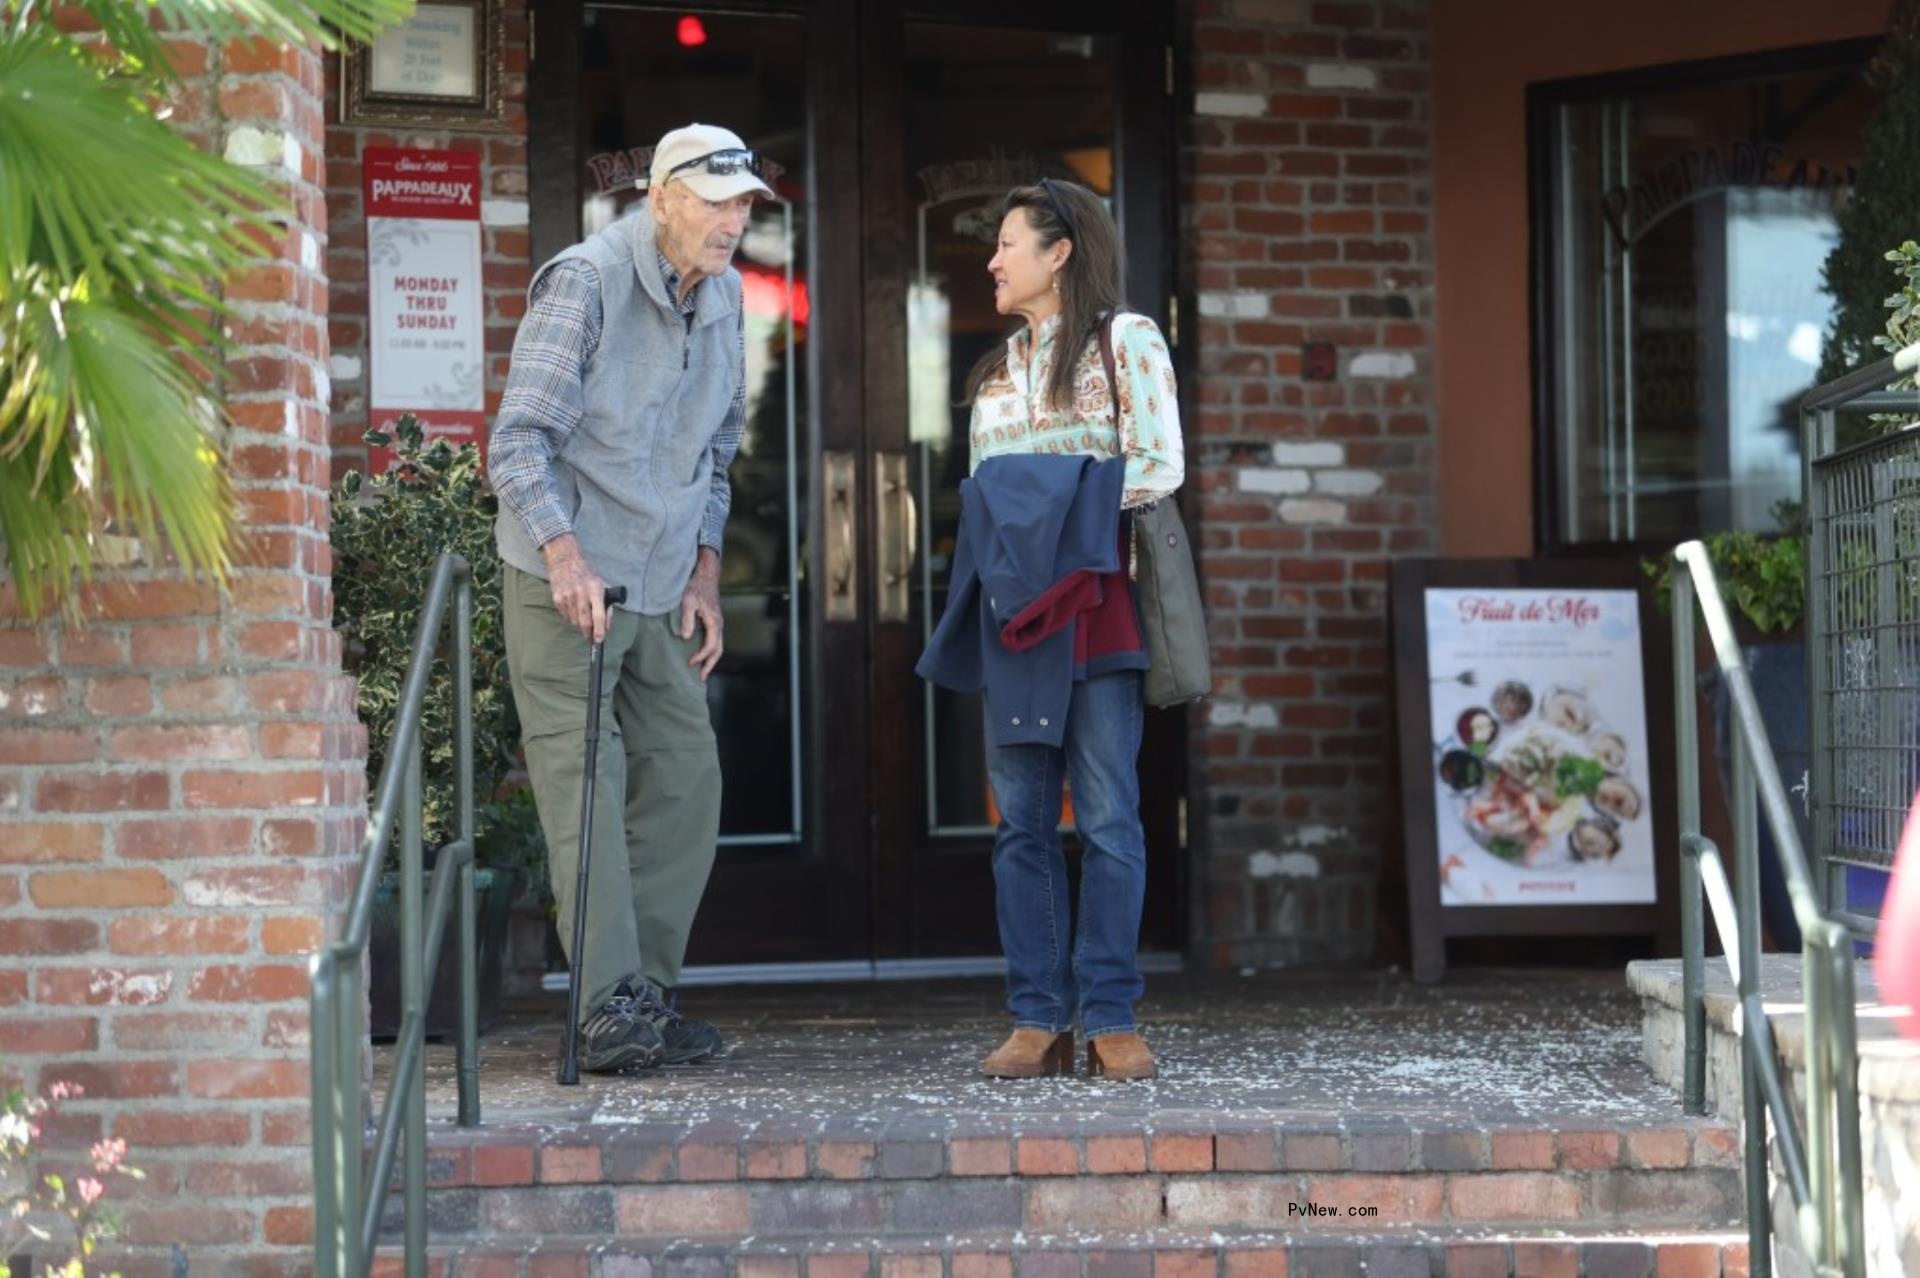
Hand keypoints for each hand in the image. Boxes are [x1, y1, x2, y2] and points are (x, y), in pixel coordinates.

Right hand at [542, 534, 608, 641]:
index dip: (600, 631)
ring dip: (580, 623)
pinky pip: (565, 616)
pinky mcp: (557, 598)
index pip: (599, 616)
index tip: (600, 640)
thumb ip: (607, 605)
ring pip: (575, 621)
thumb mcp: (602, 585)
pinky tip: (573, 607)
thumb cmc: (587, 575)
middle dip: (589, 632)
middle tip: (591, 636)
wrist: (565, 560)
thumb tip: (607, 626)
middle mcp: (582, 593)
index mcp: (596, 589)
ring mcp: (568, 596)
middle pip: (585, 622)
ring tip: (582, 614)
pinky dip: (570, 616)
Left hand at [679, 547, 723, 680]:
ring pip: (719, 646)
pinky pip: (715, 640)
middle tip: (701, 677)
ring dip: (711, 659)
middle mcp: (719, 624)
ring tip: (702, 670)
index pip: (711, 646)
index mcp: (714, 622)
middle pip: (719, 650)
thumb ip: (687, 620)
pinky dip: (710, 651)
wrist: (706, 575)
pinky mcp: (714, 621)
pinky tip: (702, 654)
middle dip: (710, 665)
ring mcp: (718, 623)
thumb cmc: (696, 587)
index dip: (701, 657)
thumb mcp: (687, 601)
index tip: (690, 663)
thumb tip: (686, 638)